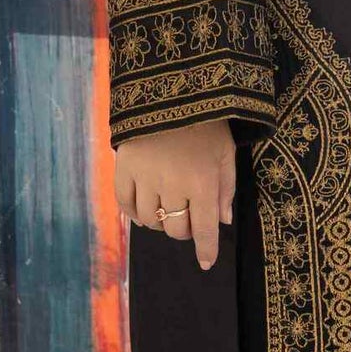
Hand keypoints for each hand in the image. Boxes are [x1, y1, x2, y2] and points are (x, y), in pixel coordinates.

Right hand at [113, 118, 235, 271]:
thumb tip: (223, 221)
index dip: (205, 249)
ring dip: (159, 221)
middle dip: (183, 229)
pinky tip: (142, 209)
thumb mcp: (226, 152)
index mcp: (202, 182)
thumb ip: (226, 188)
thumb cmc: (206, 122)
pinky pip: (125, 204)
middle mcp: (173, 185)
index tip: (205, 262)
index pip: (203, 229)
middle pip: (175, 228)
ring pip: (150, 221)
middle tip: (186, 217)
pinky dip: (134, 213)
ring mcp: (145, 177)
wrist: (171, 89)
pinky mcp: (124, 168)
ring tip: (165, 208)